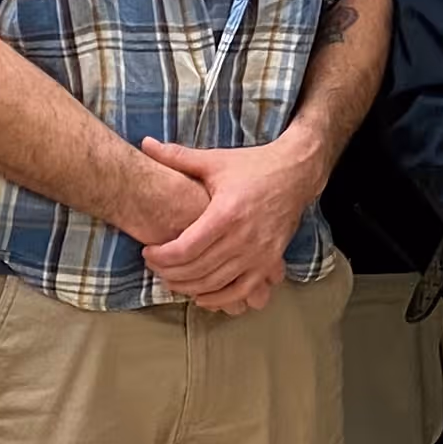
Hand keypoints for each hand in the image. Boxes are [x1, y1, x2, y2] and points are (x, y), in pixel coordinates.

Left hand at [141, 134, 303, 313]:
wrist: (297, 173)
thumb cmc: (253, 166)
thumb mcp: (215, 161)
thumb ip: (178, 156)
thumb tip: (145, 144)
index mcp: (226, 213)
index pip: (185, 249)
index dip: (161, 257)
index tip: (148, 252)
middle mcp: (243, 238)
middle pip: (196, 270)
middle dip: (169, 273)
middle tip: (155, 267)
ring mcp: (259, 253)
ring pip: (215, 284)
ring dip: (189, 287)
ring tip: (171, 279)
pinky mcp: (270, 262)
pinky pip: (241, 291)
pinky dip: (219, 299)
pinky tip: (202, 296)